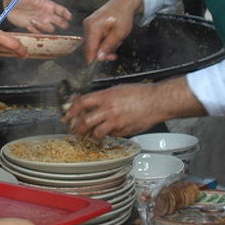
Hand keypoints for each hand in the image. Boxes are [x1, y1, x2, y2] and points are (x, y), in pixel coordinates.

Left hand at [3, 0, 71, 31]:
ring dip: (44, 26)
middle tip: (57, 23)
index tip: (68, 17)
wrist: (7, 6)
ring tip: (33, 20)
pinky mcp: (32, 28)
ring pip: (50, 28)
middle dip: (62, 23)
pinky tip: (28, 24)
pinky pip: (38, 32)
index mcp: (48, 5)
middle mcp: (46, 14)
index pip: (61, 11)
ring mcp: (40, 22)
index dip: (67, 14)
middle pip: (60, 22)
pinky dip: (35, 30)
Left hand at [64, 78, 204, 138]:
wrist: (157, 101)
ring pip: (96, 133)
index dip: (71, 110)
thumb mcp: (117, 89)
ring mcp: (116, 122)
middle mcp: (109, 109)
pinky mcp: (124, 131)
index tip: (67, 115)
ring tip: (89, 135)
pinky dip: (107, 135)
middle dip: (77, 128)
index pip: (82, 103)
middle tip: (74, 130)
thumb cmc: (140, 93)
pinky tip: (108, 132)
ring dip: (91, 135)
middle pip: (85, 121)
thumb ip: (102, 96)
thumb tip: (87, 101)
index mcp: (106, 96)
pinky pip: (111, 135)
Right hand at [82, 0, 142, 62]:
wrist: (124, 2)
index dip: (93, 59)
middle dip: (102, 52)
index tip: (98, 66)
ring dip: (105, 46)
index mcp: (92, 27)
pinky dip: (104, 41)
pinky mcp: (91, 25)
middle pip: (91, 47)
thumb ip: (108, 46)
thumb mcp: (119, 33)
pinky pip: (95, 38)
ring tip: (117, 41)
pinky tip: (112, 37)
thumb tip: (99, 58)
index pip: (89, 48)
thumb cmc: (123, 15)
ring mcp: (88, 24)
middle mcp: (87, 25)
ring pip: (94, 43)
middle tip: (114, 55)